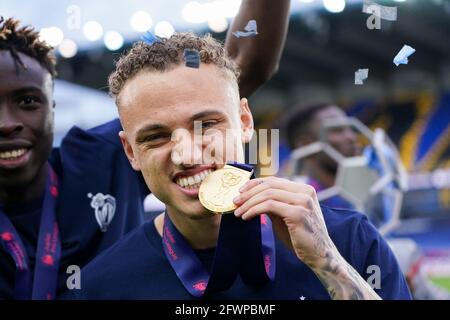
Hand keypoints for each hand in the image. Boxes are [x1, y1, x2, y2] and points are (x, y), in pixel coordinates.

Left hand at [233, 176, 380, 299]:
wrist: (319, 256)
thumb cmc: (301, 237)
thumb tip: (251, 196)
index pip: (274, 180)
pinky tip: (247, 217)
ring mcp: (303, 201)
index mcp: (303, 189)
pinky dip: (254, 210)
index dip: (254, 184)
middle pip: (269, 185)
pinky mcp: (298, 213)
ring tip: (238, 212)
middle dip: (248, 193)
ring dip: (249, 203)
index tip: (240, 191)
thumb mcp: (284, 215)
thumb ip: (273, 203)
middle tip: (235, 202)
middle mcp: (305, 192)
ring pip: (268, 194)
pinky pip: (269, 206)